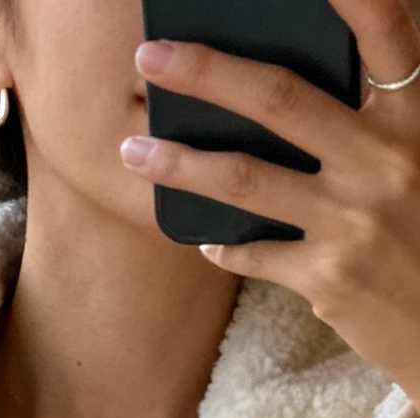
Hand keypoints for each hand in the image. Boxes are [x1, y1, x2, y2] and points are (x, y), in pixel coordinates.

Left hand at [121, 0, 419, 408]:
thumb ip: (375, 125)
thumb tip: (286, 97)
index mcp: (416, 120)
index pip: (384, 33)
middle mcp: (385, 160)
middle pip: (280, 98)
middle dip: (206, 72)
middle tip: (149, 58)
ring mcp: (353, 221)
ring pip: (245, 179)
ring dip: (179, 162)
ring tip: (132, 150)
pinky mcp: (329, 279)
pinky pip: (256, 254)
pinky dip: (225, 247)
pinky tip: (203, 241)